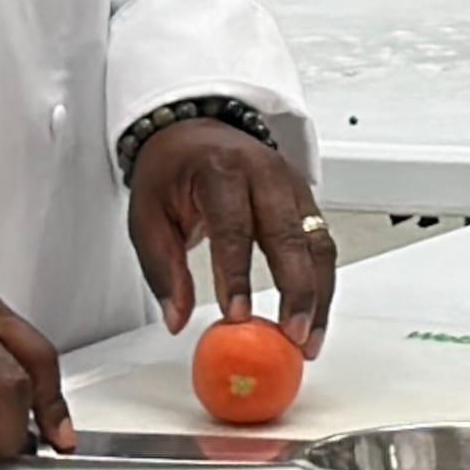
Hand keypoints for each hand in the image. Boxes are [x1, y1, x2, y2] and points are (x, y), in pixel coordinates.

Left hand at [128, 118, 336, 354]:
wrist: (193, 131)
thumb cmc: (171, 171)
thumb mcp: (147, 215)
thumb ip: (162, 269)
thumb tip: (177, 317)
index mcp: (221, 171)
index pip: (234, 228)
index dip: (237, 275)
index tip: (238, 315)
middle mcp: (264, 173)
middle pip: (290, 236)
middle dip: (296, 292)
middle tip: (292, 336)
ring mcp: (291, 185)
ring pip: (318, 244)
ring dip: (318, 296)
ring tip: (309, 338)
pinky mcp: (305, 200)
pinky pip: (322, 244)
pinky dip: (322, 284)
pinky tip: (315, 315)